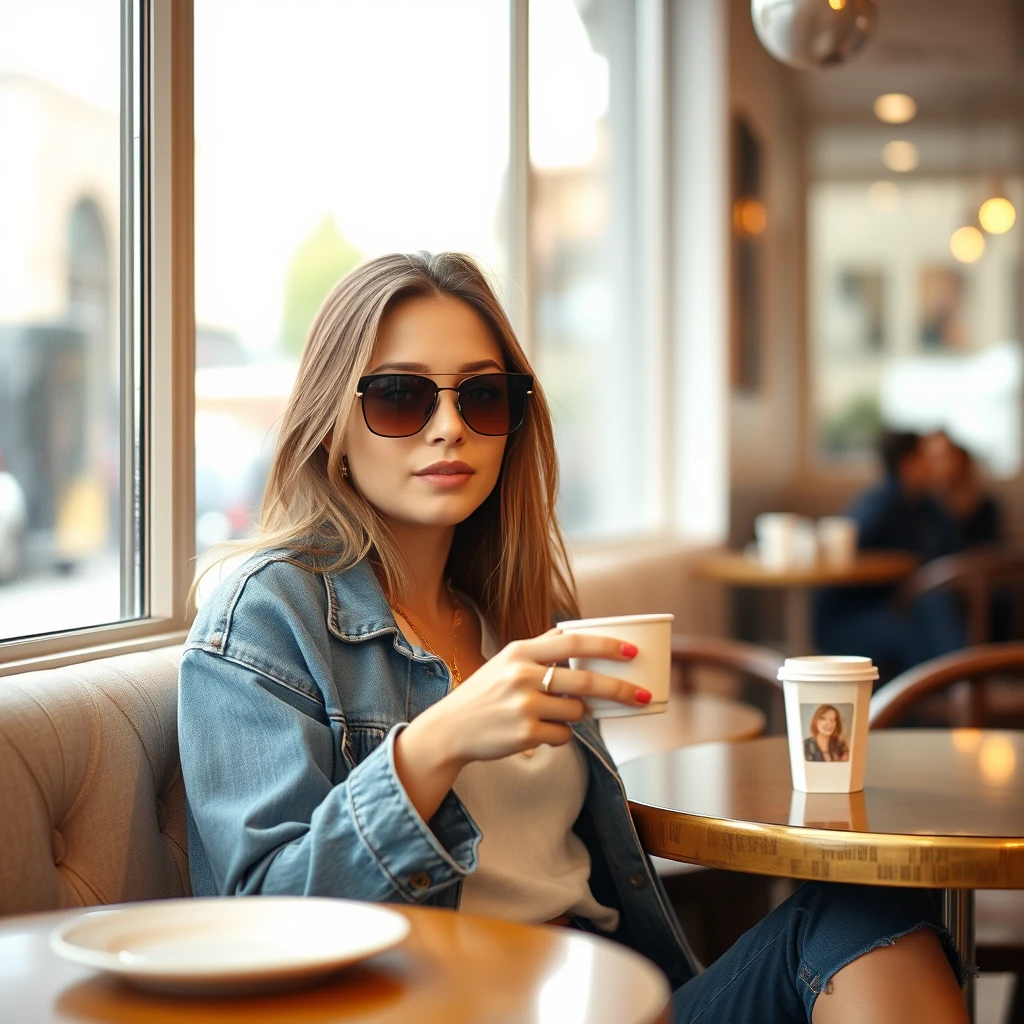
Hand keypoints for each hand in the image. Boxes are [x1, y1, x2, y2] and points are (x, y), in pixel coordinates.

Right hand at [409, 628, 649, 766]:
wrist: (450, 729)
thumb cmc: (485, 694)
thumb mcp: (506, 661)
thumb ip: (541, 649)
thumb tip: (582, 637)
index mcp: (520, 651)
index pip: (572, 641)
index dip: (605, 645)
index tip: (632, 651)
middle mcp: (522, 675)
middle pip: (586, 680)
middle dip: (621, 688)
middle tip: (644, 694)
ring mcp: (524, 705)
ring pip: (577, 712)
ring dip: (576, 716)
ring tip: (551, 714)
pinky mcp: (525, 734)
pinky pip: (564, 736)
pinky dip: (559, 736)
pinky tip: (537, 732)